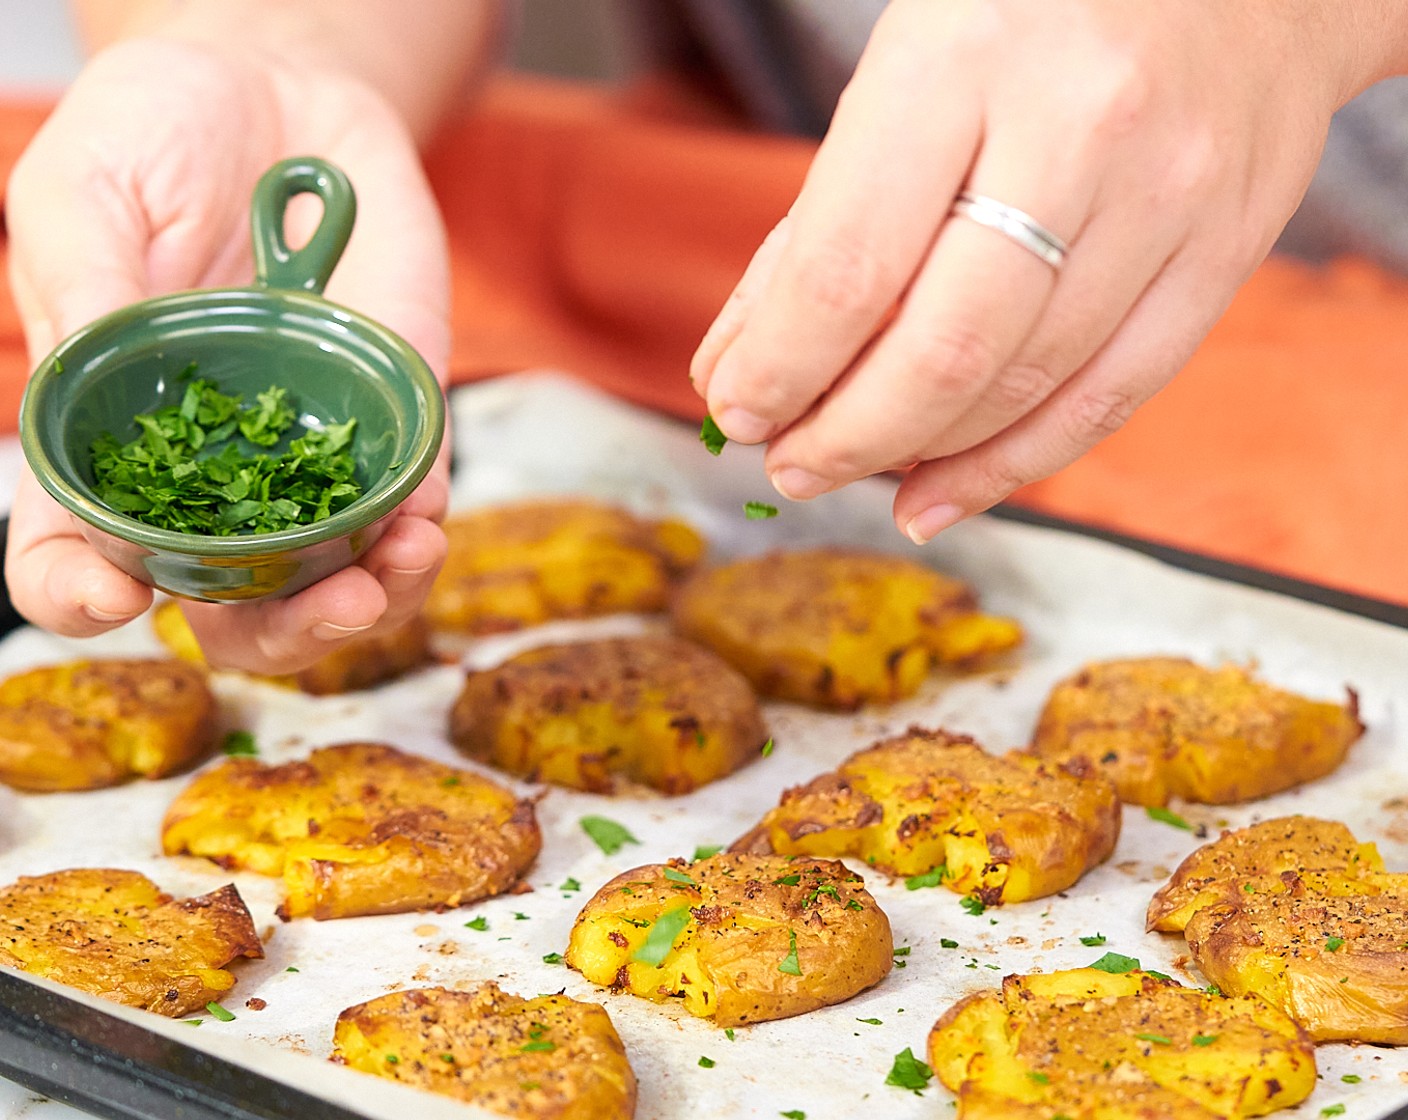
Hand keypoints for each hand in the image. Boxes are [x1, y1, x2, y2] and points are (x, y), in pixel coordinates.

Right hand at [4, 35, 451, 671]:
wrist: (284, 97)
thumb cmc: (159, 133)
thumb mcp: (88, 186)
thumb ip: (83, 279)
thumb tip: (94, 360)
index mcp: (103, 438)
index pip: (71, 550)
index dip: (77, 594)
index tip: (113, 595)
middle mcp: (204, 472)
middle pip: (225, 602)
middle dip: (275, 632)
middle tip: (323, 609)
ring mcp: (300, 459)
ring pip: (326, 576)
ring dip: (368, 601)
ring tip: (398, 565)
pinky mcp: (386, 425)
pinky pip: (406, 505)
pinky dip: (421, 531)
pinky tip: (428, 518)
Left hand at [691, 0, 1397, 541]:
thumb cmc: (1034, 11)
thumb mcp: (902, 72)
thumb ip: (817, 222)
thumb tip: (740, 367)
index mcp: (964, 61)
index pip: (849, 267)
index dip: (781, 368)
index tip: (737, 411)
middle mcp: (1079, 128)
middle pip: (942, 353)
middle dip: (844, 436)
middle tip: (788, 464)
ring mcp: (1170, 194)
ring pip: (1025, 387)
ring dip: (917, 456)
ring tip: (850, 471)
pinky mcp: (1228, 249)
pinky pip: (1110, 398)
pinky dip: (1012, 465)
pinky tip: (940, 494)